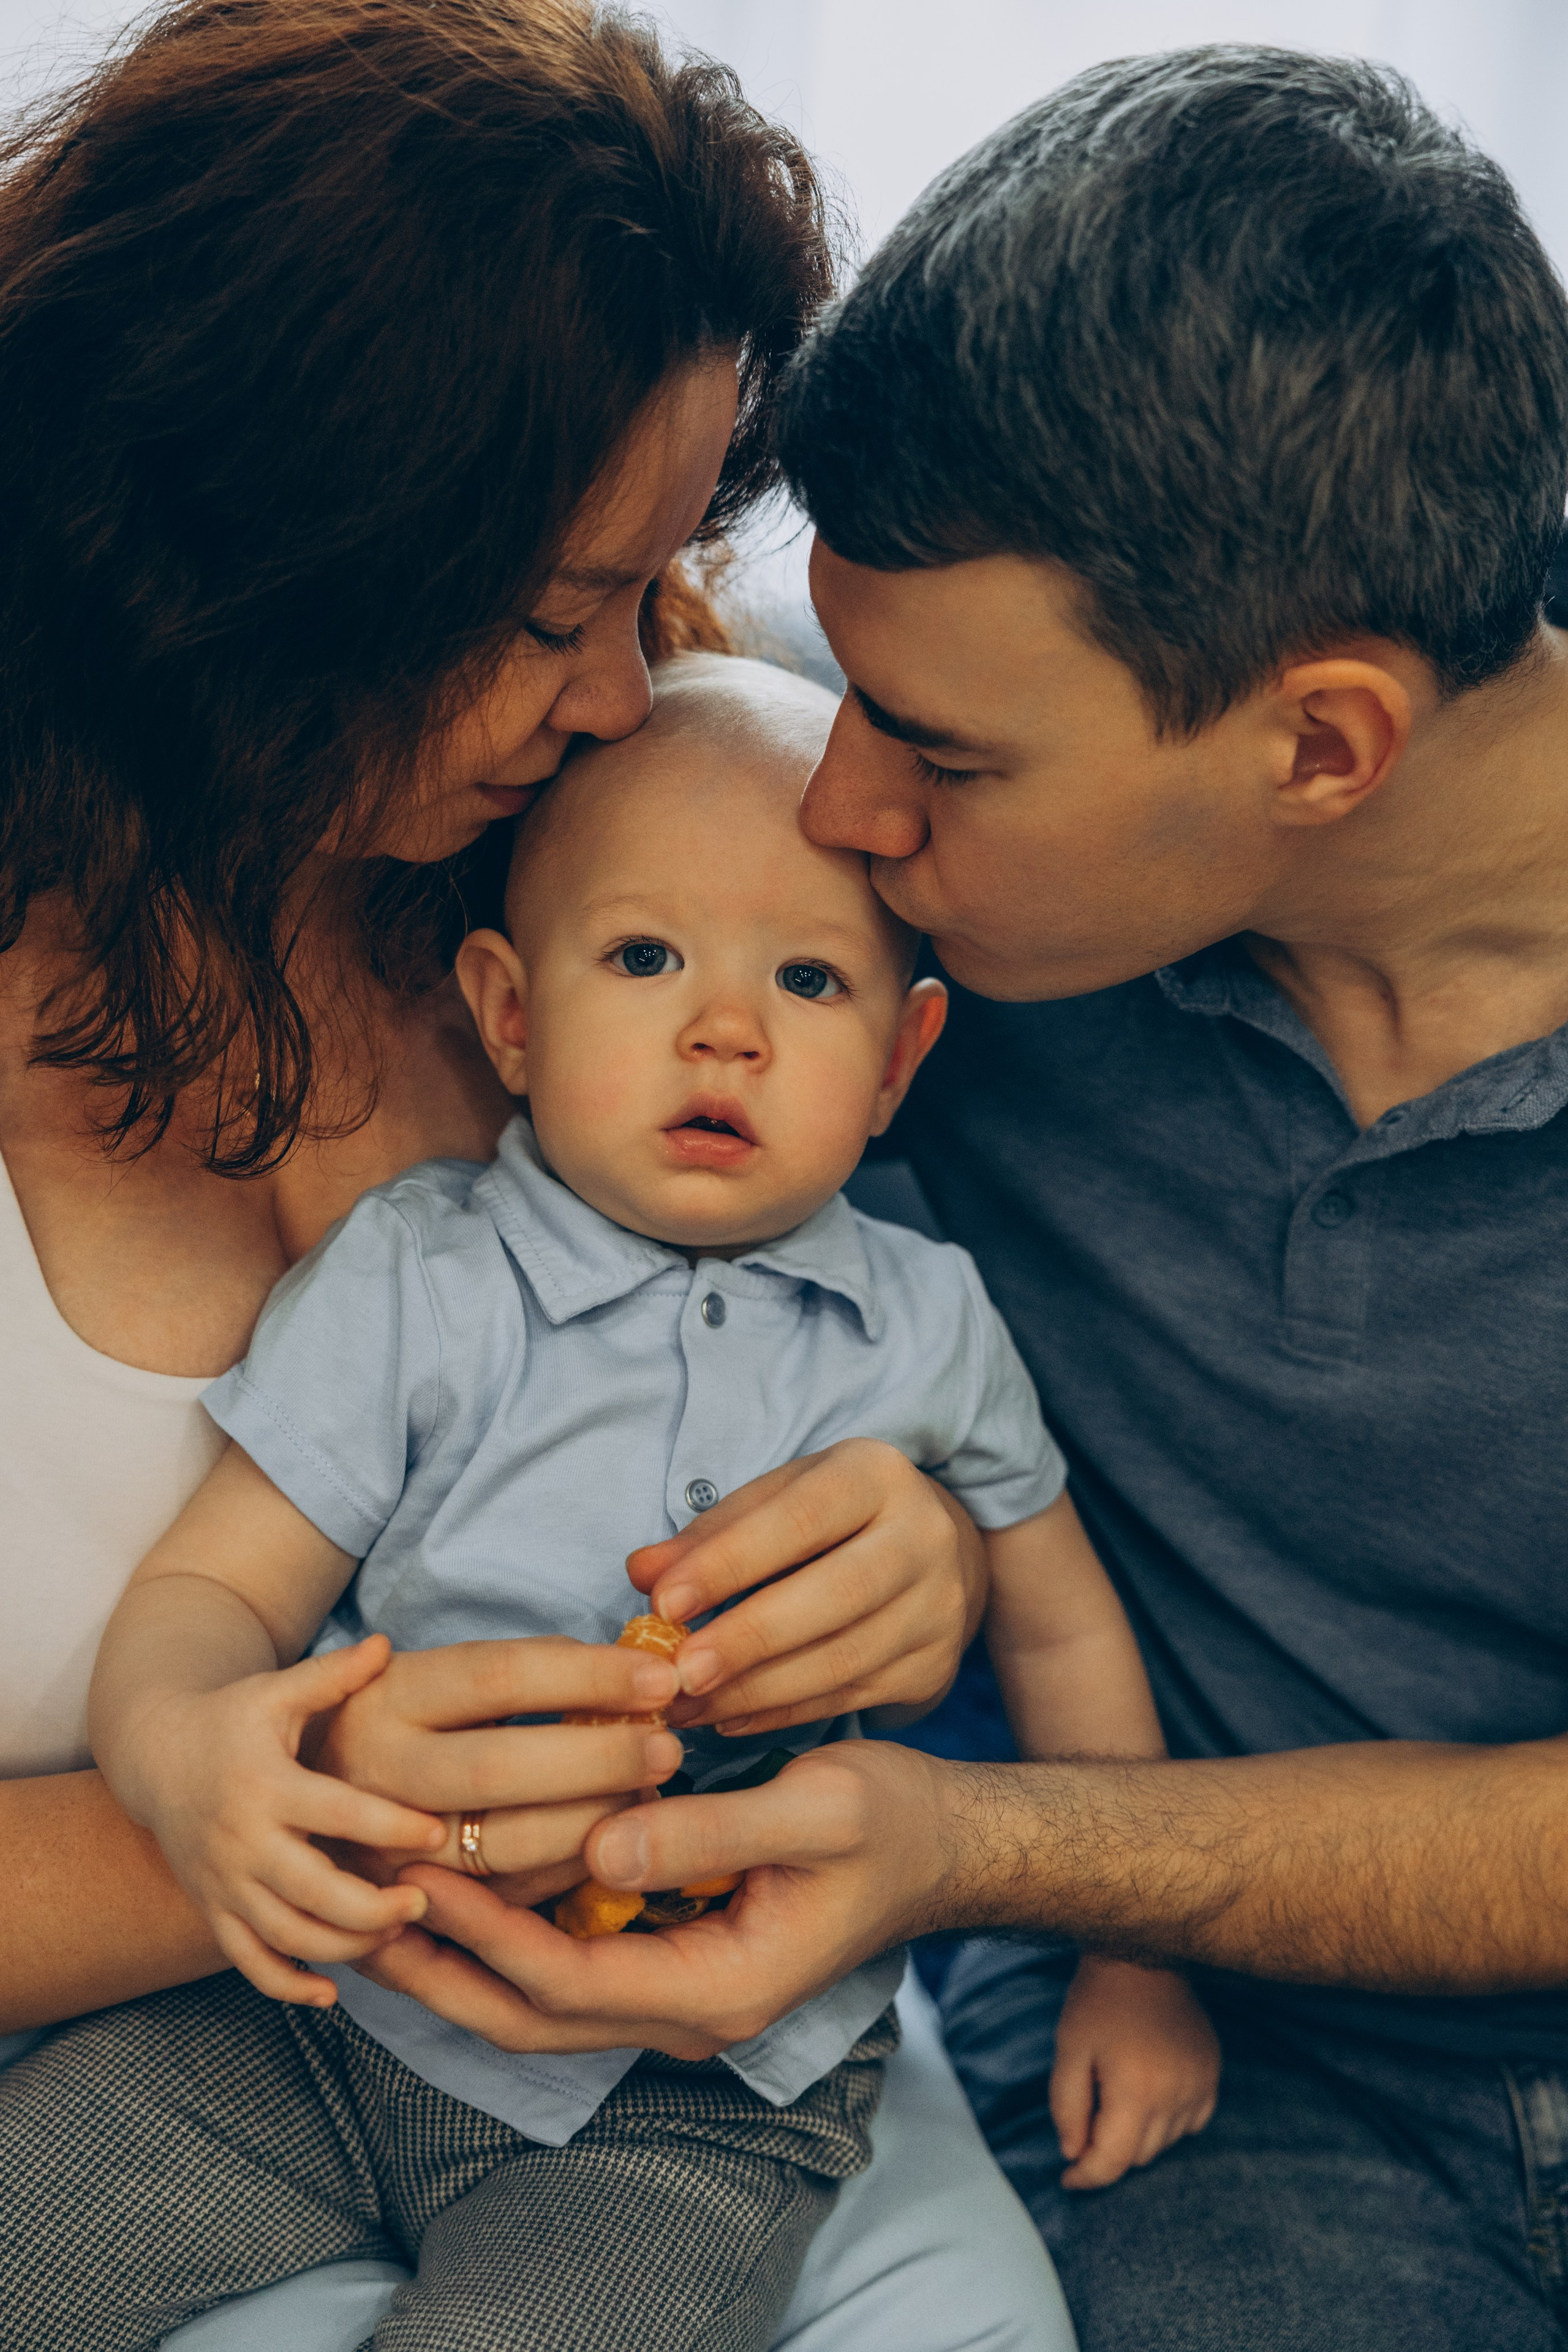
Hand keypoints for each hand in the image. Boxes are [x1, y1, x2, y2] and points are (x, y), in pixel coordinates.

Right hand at [121, 1636, 449, 2004]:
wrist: (155, 1757)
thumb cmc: (231, 1719)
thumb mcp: (275, 1691)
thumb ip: (331, 1676)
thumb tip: (387, 1645)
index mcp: (266, 1786)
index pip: (335, 1814)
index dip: (389, 1826)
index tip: (437, 1832)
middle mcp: (242, 1842)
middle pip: (312, 1894)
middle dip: (373, 1909)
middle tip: (423, 1902)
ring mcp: (224, 1884)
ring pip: (287, 1937)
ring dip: (345, 1947)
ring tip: (396, 1934)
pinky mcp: (213, 1911)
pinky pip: (248, 1963)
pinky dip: (288, 1986)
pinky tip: (331, 1991)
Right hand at [309, 1633, 684, 1906]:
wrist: (273, 1793)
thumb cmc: (392, 1720)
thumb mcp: (432, 1676)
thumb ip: (521, 1671)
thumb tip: (634, 1666)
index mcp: (389, 1695)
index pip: (500, 1675)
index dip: (589, 1675)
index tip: (663, 1676)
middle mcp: (375, 1772)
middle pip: (498, 1768)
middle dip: (597, 1760)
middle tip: (671, 1747)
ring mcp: (377, 1846)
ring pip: (498, 1849)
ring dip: (589, 1826)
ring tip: (649, 1798)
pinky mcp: (388, 1905)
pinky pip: (493, 1903)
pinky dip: (559, 1878)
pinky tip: (607, 1848)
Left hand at [356, 1740, 956, 2055]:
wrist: (943, 1845)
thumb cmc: (890, 1818)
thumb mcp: (817, 1809)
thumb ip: (710, 1831)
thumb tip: (604, 1847)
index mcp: (718, 1984)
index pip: (567, 1979)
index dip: (485, 1932)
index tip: (417, 1872)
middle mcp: (688, 2008)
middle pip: (531, 2016)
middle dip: (440, 1971)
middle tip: (354, 1912)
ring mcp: (678, 1989)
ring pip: (540, 2001)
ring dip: (459, 1959)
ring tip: (378, 1905)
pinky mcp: (673, 1956)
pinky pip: (567, 1966)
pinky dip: (504, 1938)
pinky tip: (460, 1889)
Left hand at [626, 1439, 986, 1738]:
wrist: (937, 1555)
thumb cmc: (833, 1521)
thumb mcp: (777, 1502)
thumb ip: (711, 1535)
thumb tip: (642, 1572)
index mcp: (876, 1475)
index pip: (800, 1519)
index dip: (731, 1562)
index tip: (665, 1602)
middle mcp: (923, 1537)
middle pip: (836, 1593)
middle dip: (749, 1638)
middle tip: (680, 1672)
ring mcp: (937, 1607)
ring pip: (843, 1659)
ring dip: (755, 1691)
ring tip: (687, 1705)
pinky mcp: (934, 1667)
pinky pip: (849, 1698)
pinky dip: (781, 1715)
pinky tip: (728, 1721)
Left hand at [1050, 1955, 1219, 2189]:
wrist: (1142, 1956)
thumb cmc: (1098, 2002)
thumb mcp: (1068, 2050)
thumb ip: (1067, 2108)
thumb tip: (1073, 2154)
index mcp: (1136, 2091)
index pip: (1113, 2161)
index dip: (1086, 2177)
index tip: (1067, 2178)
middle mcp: (1176, 2096)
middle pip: (1139, 2156)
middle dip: (1109, 2148)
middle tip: (1088, 2120)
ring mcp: (1200, 2086)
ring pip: (1165, 2143)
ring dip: (1138, 2134)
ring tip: (1117, 2095)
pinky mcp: (1212, 2075)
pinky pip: (1191, 2123)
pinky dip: (1168, 2120)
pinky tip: (1150, 2092)